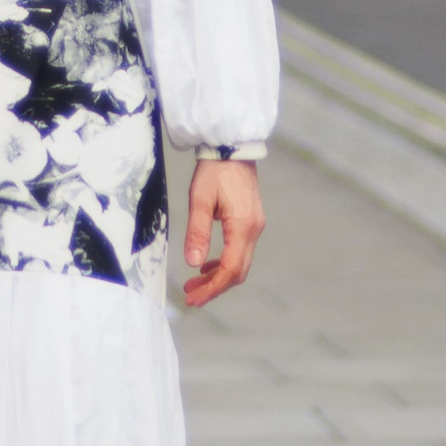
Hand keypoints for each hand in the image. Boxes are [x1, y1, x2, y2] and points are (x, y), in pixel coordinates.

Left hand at [183, 158, 264, 307]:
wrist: (231, 147)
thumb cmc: (214, 170)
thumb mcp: (199, 200)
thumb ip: (197, 232)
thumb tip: (194, 263)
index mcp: (243, 227)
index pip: (230, 269)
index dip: (212, 288)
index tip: (193, 298)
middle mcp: (254, 230)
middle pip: (237, 271)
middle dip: (214, 287)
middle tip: (190, 296)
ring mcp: (254, 226)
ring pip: (239, 263)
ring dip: (218, 276)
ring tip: (194, 283)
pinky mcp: (250, 221)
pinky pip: (240, 250)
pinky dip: (224, 262)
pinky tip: (207, 264)